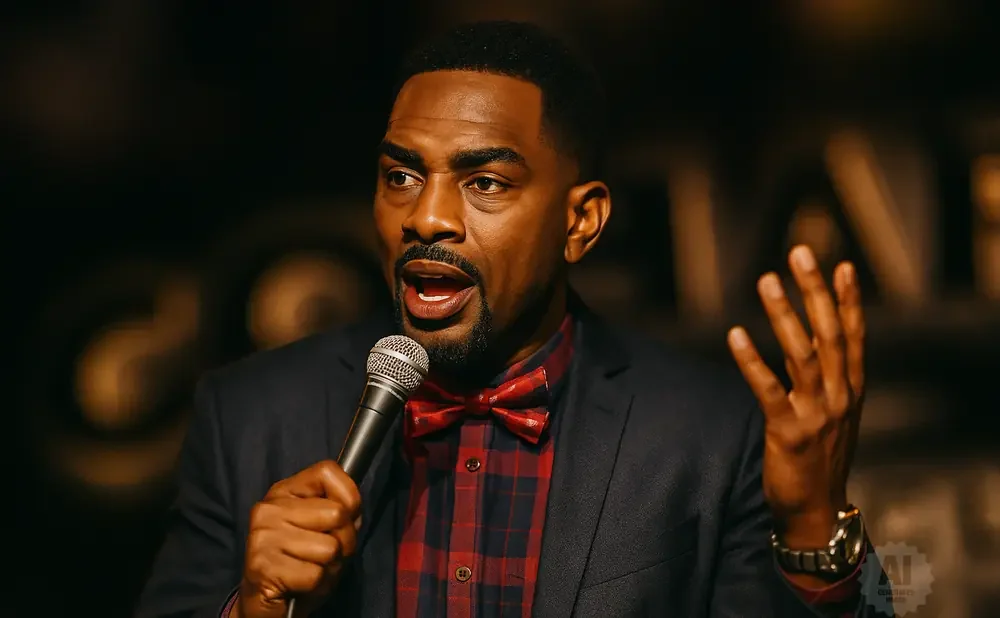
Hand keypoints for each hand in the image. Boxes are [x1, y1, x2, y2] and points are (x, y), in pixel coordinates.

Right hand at [235, 460, 361, 617]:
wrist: (266, 602)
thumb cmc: (301, 562)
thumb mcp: (325, 529)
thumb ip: (341, 511)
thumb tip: (353, 507)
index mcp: (284, 492)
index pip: (327, 471)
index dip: (349, 496)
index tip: (345, 517)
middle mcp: (269, 509)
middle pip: (338, 514)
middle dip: (345, 541)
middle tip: (327, 555)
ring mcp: (263, 536)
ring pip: (330, 548)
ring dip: (330, 566)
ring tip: (312, 569)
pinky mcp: (262, 566)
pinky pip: (315, 574)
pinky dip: (316, 584)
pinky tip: (300, 584)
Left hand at [727, 245, 864, 547]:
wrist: (816, 511)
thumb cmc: (820, 456)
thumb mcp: (832, 412)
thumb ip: (820, 374)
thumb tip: (804, 333)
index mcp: (851, 388)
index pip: (853, 335)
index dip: (848, 299)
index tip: (842, 264)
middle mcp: (840, 396)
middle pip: (829, 333)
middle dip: (815, 290)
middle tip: (799, 252)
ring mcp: (817, 414)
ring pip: (802, 354)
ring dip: (783, 314)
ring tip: (766, 280)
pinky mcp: (789, 432)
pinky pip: (769, 390)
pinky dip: (752, 360)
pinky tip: (735, 333)